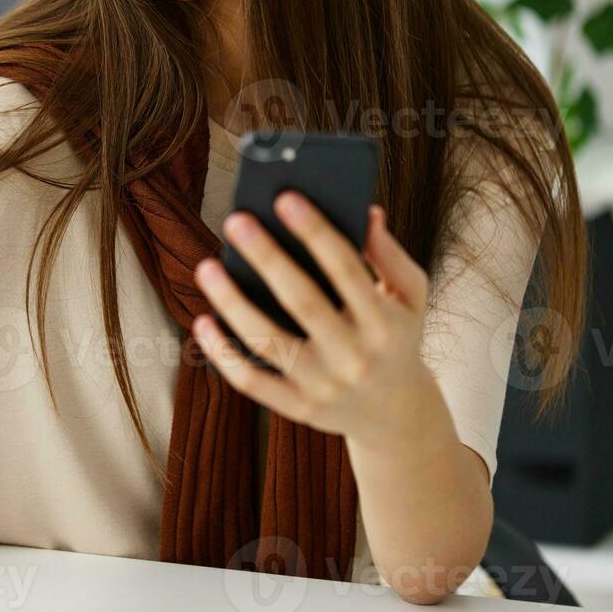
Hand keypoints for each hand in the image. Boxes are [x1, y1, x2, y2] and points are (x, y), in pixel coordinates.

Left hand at [192, 195, 435, 444]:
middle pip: (302, 301)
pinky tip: (203, 320)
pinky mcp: (299, 408)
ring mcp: (324, 387)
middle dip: (267, 257)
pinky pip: (251, 381)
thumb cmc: (396, 336)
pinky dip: (222, 353)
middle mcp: (355, 357)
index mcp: (384, 322)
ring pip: (268, 342)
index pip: (346, 269)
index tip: (285, 199)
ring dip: (231, 303)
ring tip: (206, 267)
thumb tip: (366, 211)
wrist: (397, 412)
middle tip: (236, 220)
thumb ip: (390, 255)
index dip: (316, 232)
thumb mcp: (409, 297)